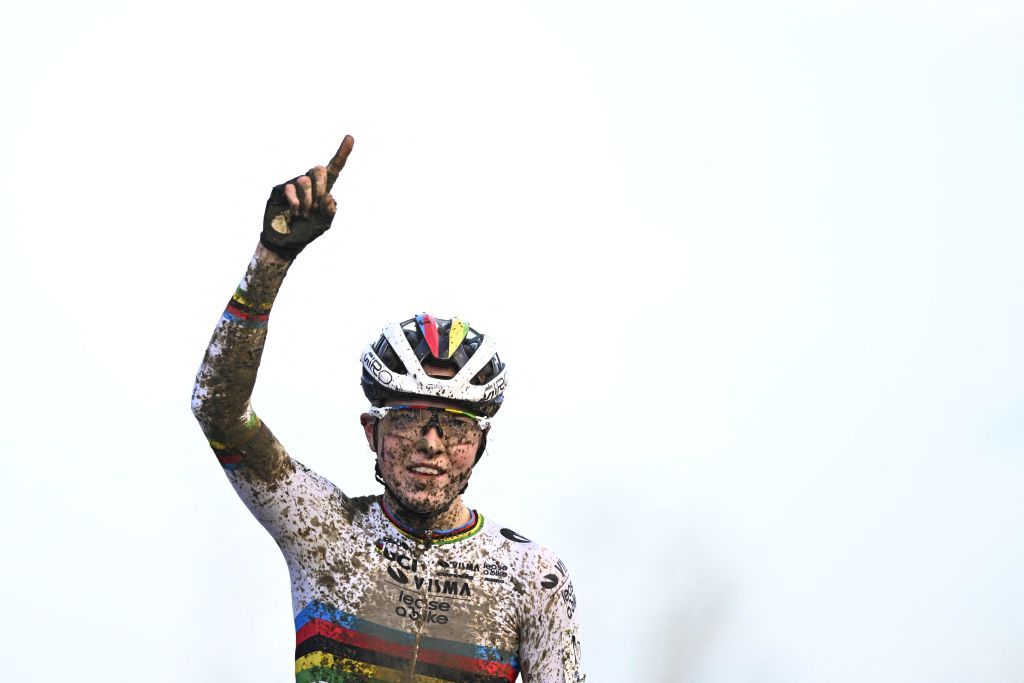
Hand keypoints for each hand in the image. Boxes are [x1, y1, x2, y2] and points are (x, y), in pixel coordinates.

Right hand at [260, 135, 354, 259]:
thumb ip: (329, 211)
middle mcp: (310, 183)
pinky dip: (295, 204)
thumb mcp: (324, 224)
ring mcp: (294, 184)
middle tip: (315, 206)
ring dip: (307, 201)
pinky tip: (294, 213)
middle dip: (320, 188)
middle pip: (319, 169)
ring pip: (305, 181)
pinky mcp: (281, 189)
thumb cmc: (307, 231)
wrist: (286, 241)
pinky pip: (291, 189)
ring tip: (304, 214)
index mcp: (324, 189)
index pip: (334, 168)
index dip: (342, 153)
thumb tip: (328, 195)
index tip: (350, 137)